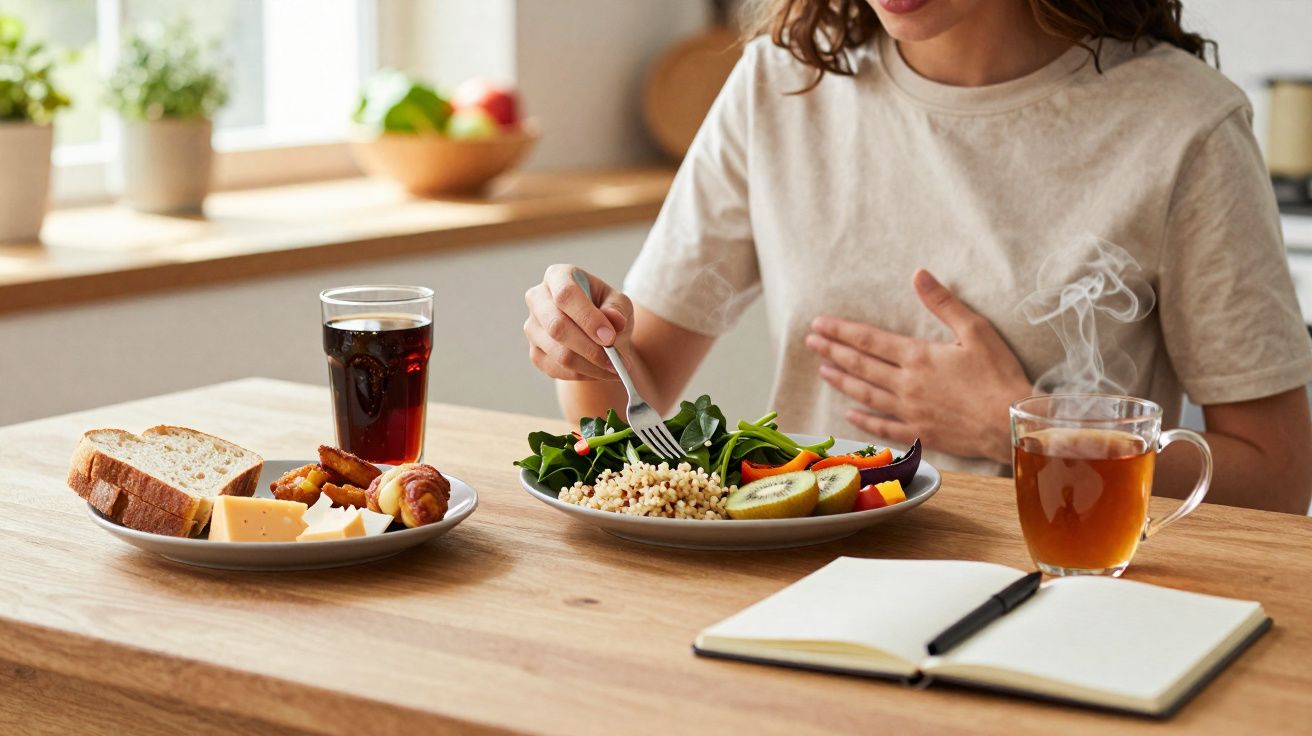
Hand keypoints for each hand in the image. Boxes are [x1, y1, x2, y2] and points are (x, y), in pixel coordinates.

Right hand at [524, 264, 631, 380]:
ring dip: (591, 366)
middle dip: (590, 348)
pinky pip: (557, 369)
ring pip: (558, 353)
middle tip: (616, 362)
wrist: (597, 332)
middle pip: (557, 326)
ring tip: (615, 369)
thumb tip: (614, 319)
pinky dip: (583, 374)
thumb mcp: (619, 303)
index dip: (587, 318)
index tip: (609, 338)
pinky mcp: (535, 352)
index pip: (566, 294)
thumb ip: (618, 308)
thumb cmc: (607, 310)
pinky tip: (600, 371)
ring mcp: (532, 327)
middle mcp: (538, 299)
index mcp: (558, 276)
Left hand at [804, 270, 1031, 463]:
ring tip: (822, 371)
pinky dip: (863, 419)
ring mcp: (910, 411)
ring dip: (842, 381)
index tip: (819, 324)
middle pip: (861, 366)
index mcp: (917, 357)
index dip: (841, 331)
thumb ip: (943, 303)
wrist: (1012, 423)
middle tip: (810, 342)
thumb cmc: (999, 375)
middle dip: (833, 352)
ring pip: (866, 394)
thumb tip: (918, 274)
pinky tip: (848, 413)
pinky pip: (883, 426)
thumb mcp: (976, 330)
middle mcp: (906, 385)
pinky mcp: (919, 433)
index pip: (869, 341)